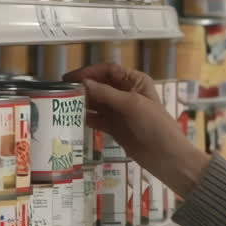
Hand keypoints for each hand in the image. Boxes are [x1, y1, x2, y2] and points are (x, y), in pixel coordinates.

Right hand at [62, 62, 210, 195]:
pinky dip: (86, 117)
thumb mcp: (131, 105)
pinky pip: (97, 118)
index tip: (69, 78)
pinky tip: (72, 119)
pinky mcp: (114, 127)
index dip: (89, 72)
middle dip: (82, 87)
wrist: (165, 155)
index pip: (108, 70)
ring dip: (82, 102)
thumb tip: (82, 83)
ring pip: (96, 102)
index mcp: (135, 81)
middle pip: (100, 85)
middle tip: (61, 92)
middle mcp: (126, 93)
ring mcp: (119, 111)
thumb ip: (106, 93)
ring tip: (62, 105)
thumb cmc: (153, 124)